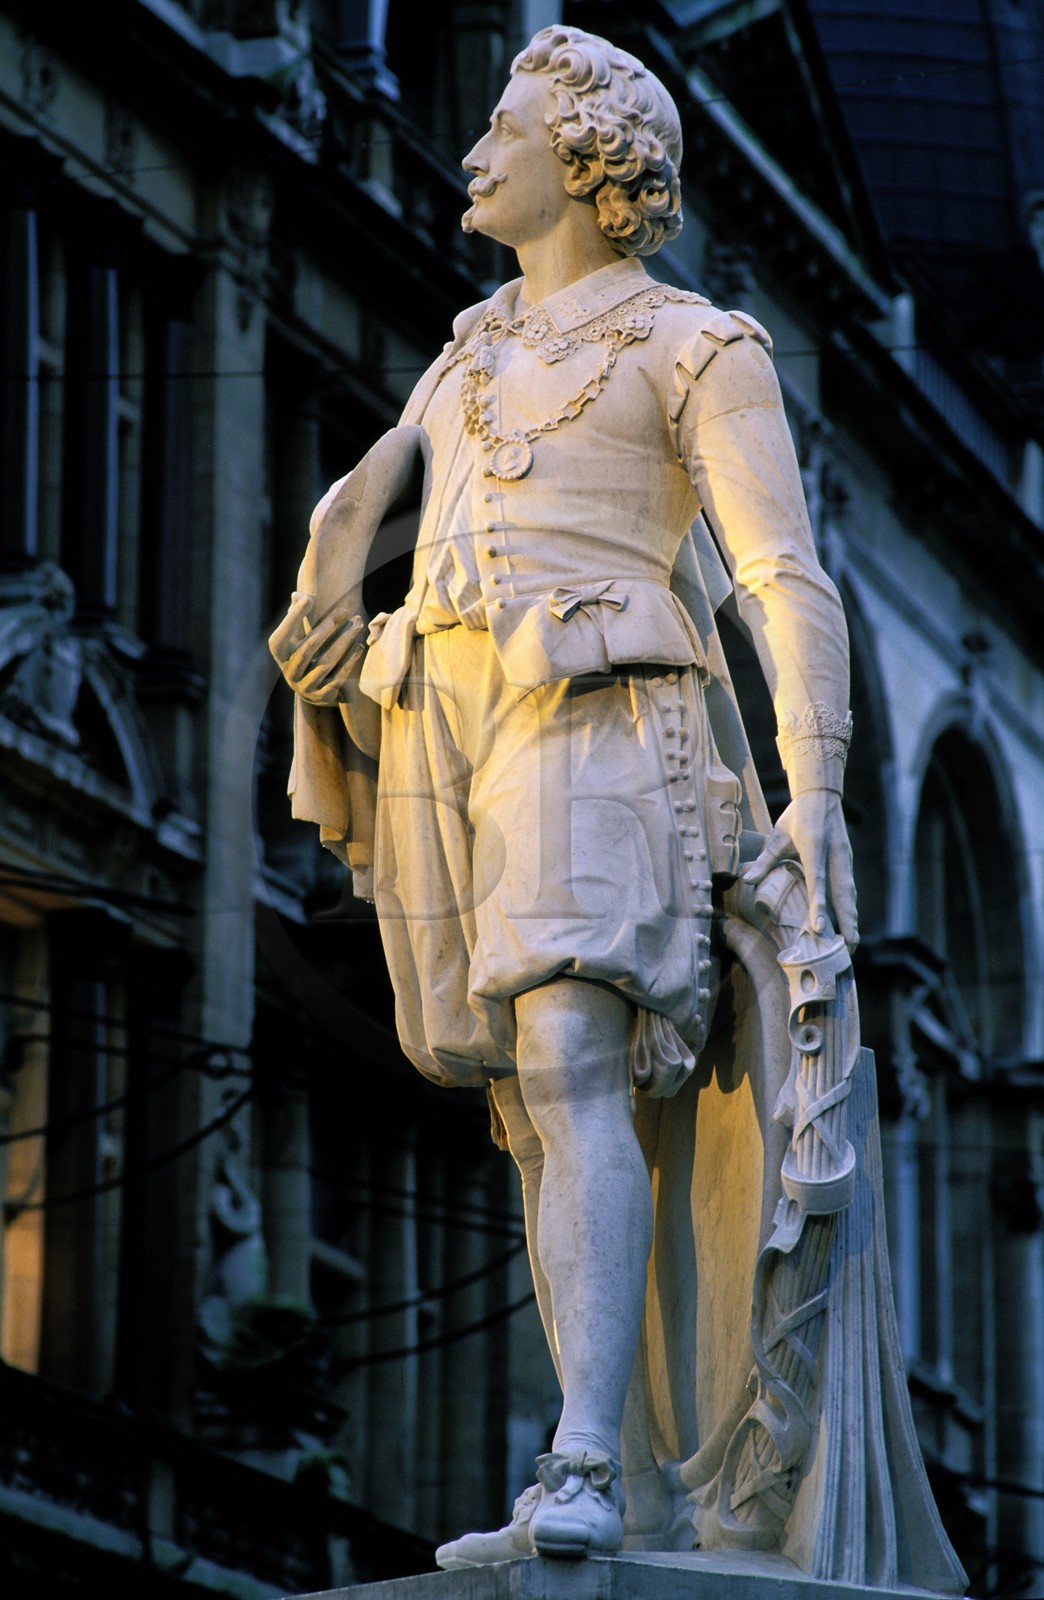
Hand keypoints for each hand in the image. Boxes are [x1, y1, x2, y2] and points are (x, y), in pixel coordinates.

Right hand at [269, 593, 366, 705]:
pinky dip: (350, 660)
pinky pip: (338, 677)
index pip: (279, 639)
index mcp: (280, 657)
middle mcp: (289, 674)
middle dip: (326, 628)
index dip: (292, 620)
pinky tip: (360, 646)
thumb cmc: (305, 652)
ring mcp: (305, 687)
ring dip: (343, 642)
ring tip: (357, 625)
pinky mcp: (322, 696)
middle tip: (343, 611)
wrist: (313, 688)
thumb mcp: (298, 636)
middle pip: (306, 649)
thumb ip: (297, 616)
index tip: (309, 599)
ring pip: (325, 663)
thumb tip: (298, 596)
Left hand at [742, 788, 858, 950]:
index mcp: (814, 845)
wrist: (821, 795)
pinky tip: (850, 925)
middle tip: (848, 946)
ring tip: (851, 943)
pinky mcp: (847, 861)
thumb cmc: (796, 816)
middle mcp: (834, 854)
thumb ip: (765, 859)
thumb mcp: (778, 834)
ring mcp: (844, 858)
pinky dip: (850, 907)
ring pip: (849, 892)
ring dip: (851, 917)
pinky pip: (849, 887)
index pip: (816, 881)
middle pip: (842, 892)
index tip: (819, 928)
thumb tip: (746, 879)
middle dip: (846, 920)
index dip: (818, 905)